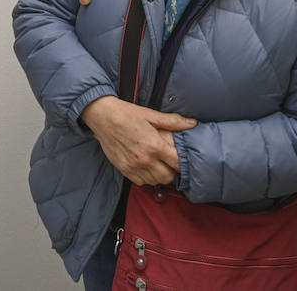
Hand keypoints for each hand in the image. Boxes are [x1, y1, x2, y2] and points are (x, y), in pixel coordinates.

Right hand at [80, 96, 196, 185]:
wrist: (103, 117)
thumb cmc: (127, 114)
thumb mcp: (151, 115)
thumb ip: (173, 122)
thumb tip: (193, 123)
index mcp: (154, 145)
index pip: (177, 163)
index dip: (183, 162)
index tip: (184, 158)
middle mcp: (144, 159)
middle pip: (168, 177)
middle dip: (173, 170)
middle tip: (171, 161)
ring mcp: (133, 167)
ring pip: (155, 182)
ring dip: (160, 175)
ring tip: (160, 164)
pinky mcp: (124, 170)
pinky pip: (141, 182)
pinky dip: (147, 178)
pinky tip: (147, 166)